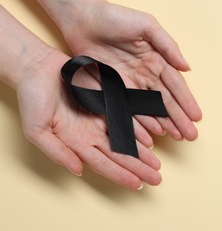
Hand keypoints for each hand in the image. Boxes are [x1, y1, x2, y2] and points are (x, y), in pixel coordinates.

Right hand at [16, 50, 161, 189]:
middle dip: (138, 168)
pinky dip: (139, 127)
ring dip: (142, 153)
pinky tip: (151, 137)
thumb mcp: (36, 130)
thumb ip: (57, 152)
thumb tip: (78, 170)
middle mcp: (92, 133)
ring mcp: (101, 117)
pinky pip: (127, 116)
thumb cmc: (32, 99)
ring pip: (127, 138)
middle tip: (156, 179)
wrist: (38, 68)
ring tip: (156, 164)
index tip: (137, 184)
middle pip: (120, 155)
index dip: (120, 175)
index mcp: (77, 143)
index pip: (103, 164)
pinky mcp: (107, 101)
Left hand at [61, 2, 201, 144]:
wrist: (83, 18)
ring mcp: (129, 84)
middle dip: (179, 118)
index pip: (175, 85)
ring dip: (164, 123)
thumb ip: (168, 45)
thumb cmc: (116, 17)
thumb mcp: (147, 25)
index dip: (186, 101)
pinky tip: (151, 133)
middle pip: (166, 101)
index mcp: (157, 60)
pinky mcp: (112, 89)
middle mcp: (146, 75)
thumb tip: (187, 67)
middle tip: (191, 135)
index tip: (197, 117)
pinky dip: (139, 122)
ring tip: (177, 137)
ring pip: (150, 109)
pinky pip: (128, 109)